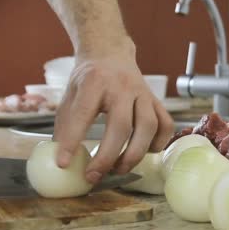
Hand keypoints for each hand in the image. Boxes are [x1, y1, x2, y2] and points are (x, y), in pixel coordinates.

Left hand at [52, 43, 173, 183]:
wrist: (111, 53)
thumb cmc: (89, 78)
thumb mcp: (70, 94)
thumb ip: (67, 124)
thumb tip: (63, 159)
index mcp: (95, 82)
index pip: (83, 114)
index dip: (72, 141)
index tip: (64, 163)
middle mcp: (123, 86)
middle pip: (122, 126)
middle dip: (108, 156)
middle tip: (94, 176)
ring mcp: (143, 93)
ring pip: (148, 127)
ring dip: (134, 154)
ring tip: (119, 168)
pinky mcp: (156, 100)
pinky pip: (165, 125)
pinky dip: (158, 143)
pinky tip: (144, 151)